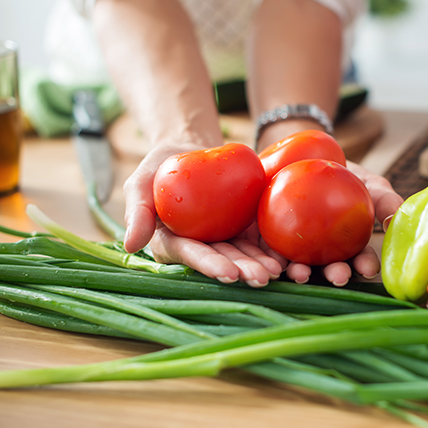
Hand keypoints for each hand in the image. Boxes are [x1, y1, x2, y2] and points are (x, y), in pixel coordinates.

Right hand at [124, 147, 403, 286]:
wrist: (192, 150)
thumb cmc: (162, 165)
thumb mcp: (142, 179)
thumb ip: (137, 209)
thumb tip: (131, 245)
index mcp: (176, 243)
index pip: (193, 257)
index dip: (210, 265)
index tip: (227, 273)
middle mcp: (205, 247)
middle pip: (225, 260)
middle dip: (245, 270)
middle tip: (264, 277)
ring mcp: (229, 238)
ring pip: (249, 254)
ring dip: (265, 264)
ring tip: (284, 271)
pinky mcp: (249, 226)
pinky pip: (265, 237)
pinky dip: (279, 246)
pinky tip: (296, 254)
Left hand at [272, 161, 403, 285]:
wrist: (303, 154)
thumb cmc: (344, 172)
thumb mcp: (370, 183)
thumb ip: (385, 200)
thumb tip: (395, 219)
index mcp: (350, 246)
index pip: (360, 258)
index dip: (365, 265)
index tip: (368, 269)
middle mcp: (324, 253)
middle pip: (329, 267)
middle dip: (335, 274)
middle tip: (339, 276)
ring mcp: (295, 248)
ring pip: (298, 264)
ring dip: (301, 273)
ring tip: (301, 274)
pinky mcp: (267, 240)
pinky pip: (268, 250)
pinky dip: (269, 259)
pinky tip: (272, 263)